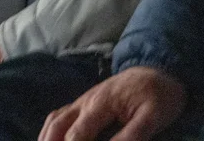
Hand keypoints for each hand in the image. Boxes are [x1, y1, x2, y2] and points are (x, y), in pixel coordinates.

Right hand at [39, 67, 185, 140]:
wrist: (158, 70)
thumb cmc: (157, 95)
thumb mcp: (151, 117)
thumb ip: (131, 136)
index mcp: (100, 104)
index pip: (76, 134)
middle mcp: (85, 101)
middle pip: (58, 125)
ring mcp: (83, 101)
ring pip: (55, 119)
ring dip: (46, 137)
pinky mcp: (85, 102)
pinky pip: (60, 114)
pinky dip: (51, 129)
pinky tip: (50, 139)